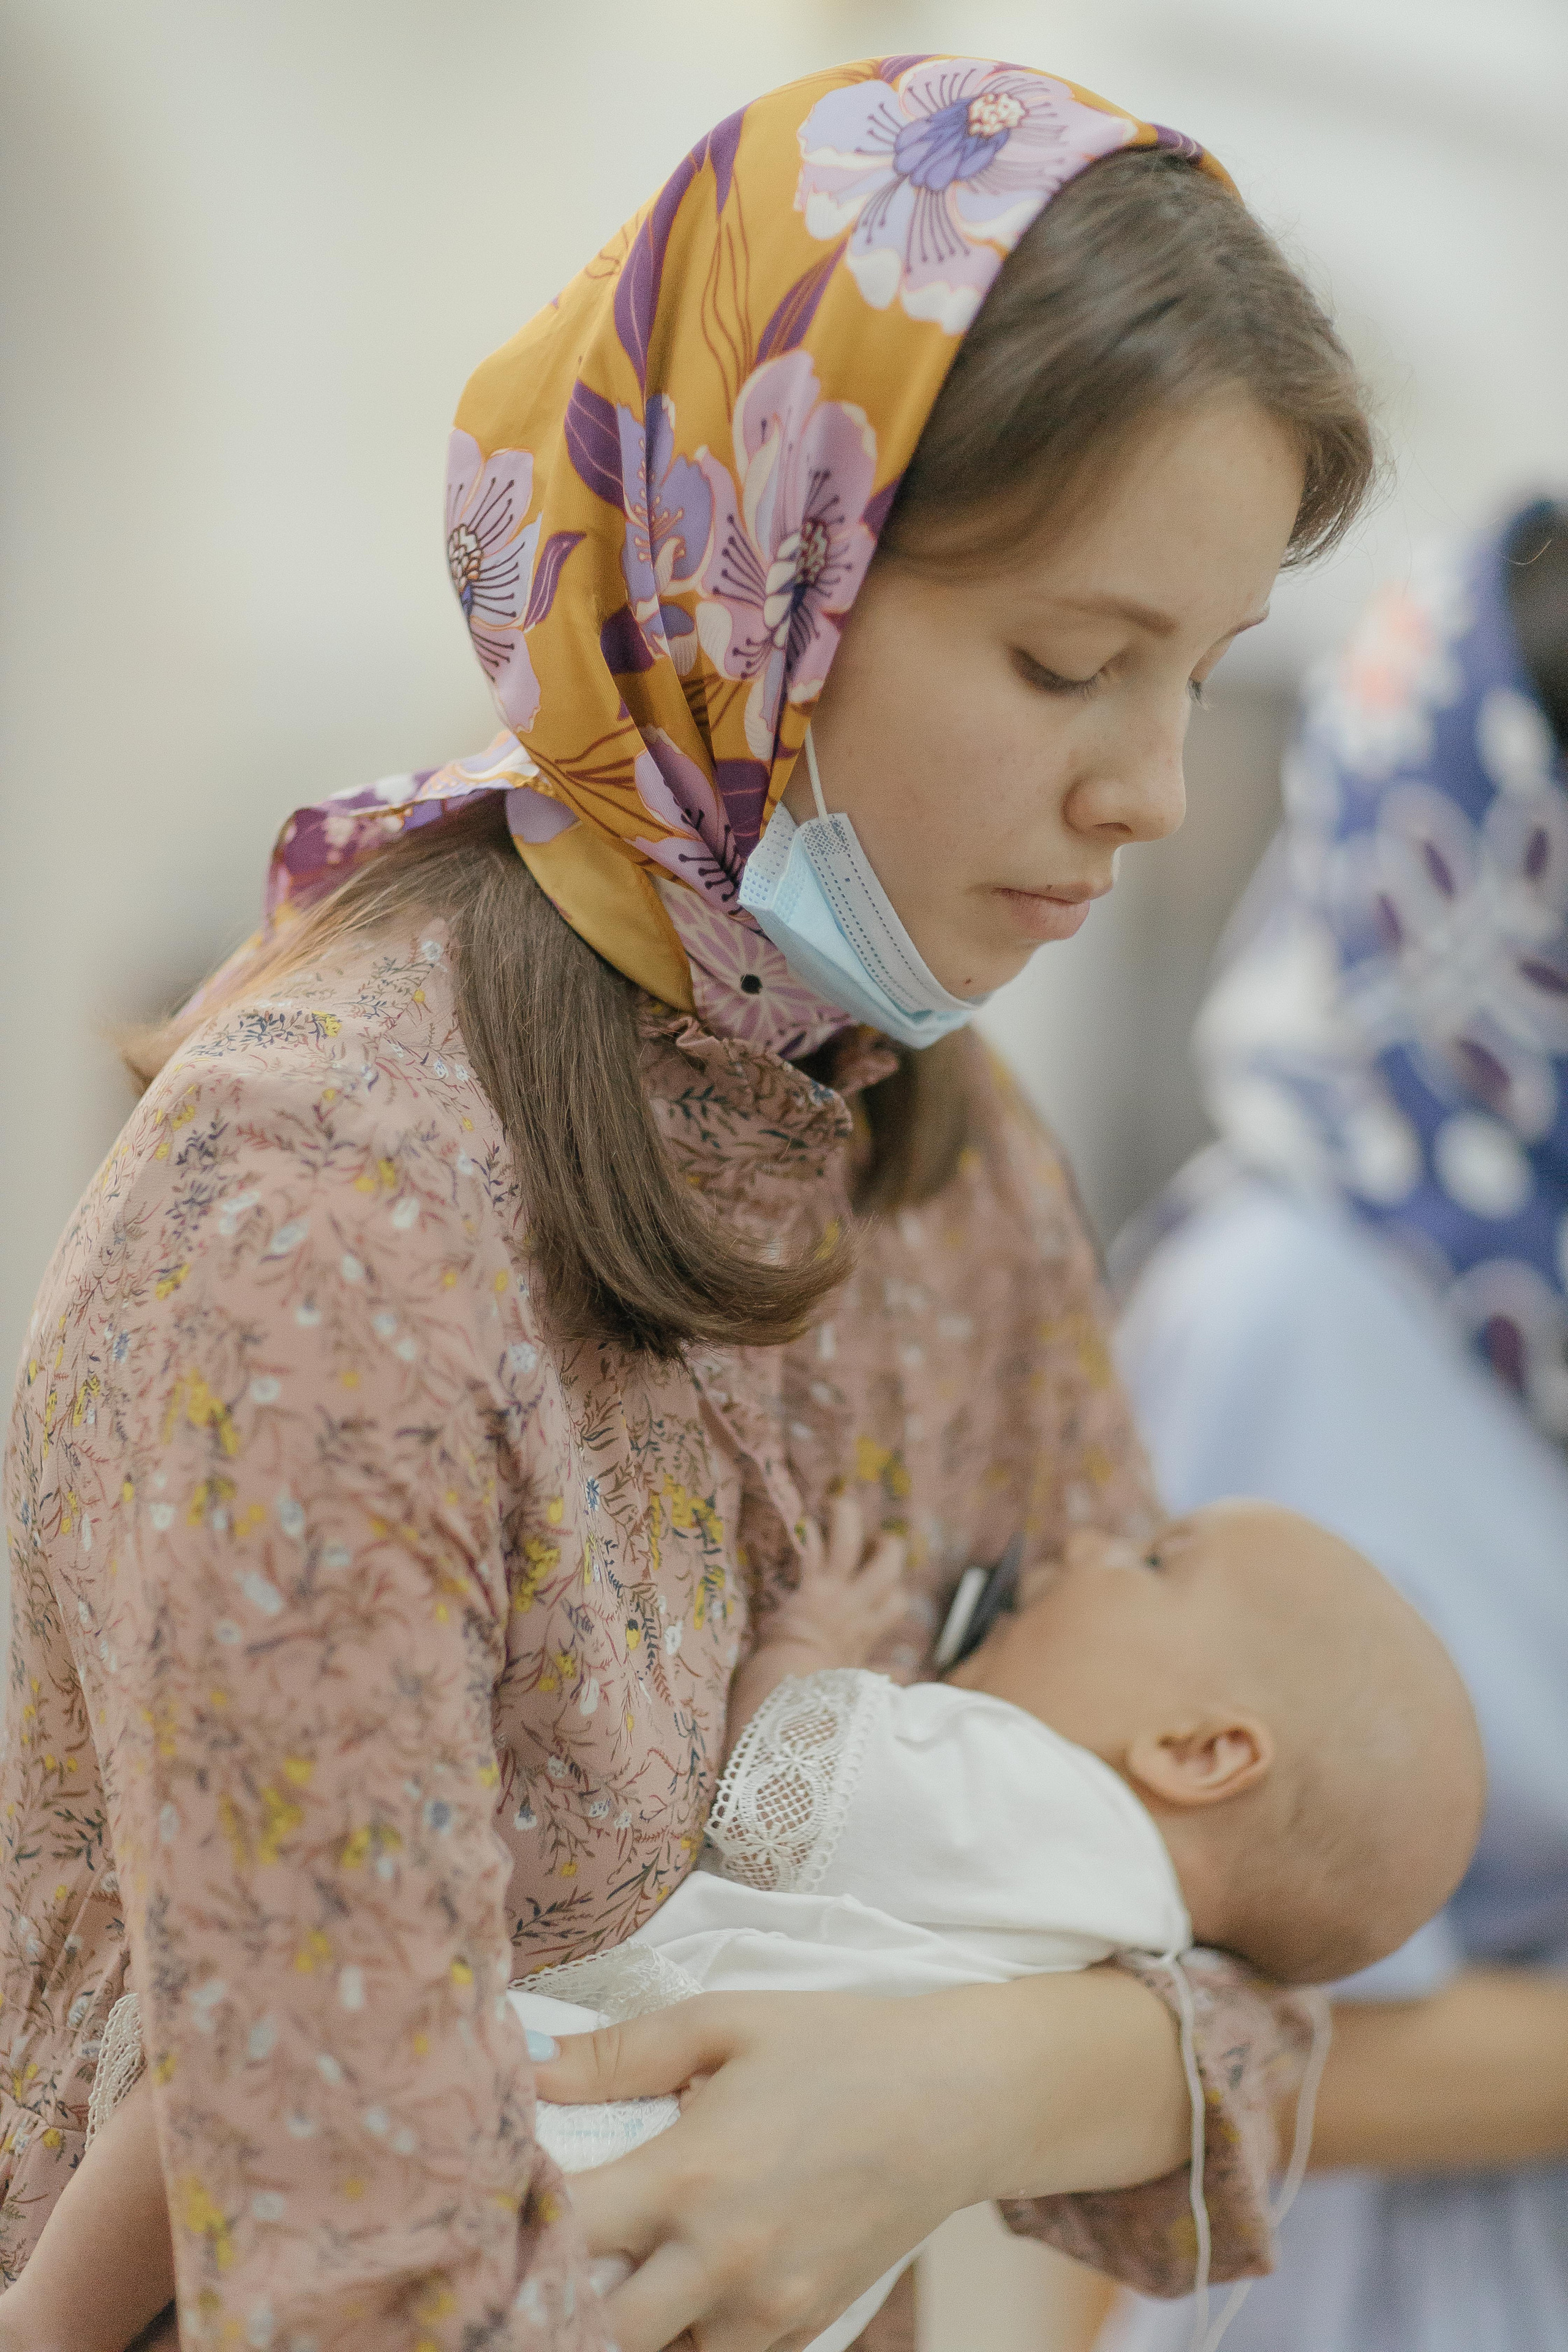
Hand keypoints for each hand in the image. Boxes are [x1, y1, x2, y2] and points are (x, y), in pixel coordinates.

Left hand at [537, 1971, 1188, 2351]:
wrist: (958, 2100)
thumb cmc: (837, 2045)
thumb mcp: (724, 2022)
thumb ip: (619, 2053)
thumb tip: (525, 2065)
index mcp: (688, 2175)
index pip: (565, 2232)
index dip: (521, 2221)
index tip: (498, 2200)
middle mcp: (720, 2258)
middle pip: (595, 2329)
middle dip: (559, 2299)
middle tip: (542, 2259)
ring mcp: (765, 2307)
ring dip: (624, 2320)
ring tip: (613, 2268)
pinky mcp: (803, 2329)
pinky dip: (689, 2333)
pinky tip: (682, 2281)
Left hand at [770, 1495, 907, 1670]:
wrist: (793, 1687)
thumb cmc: (820, 1687)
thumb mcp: (856, 1681)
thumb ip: (881, 1675)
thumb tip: (907, 1677)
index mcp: (867, 1630)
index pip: (895, 1603)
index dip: (893, 1592)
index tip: (886, 1588)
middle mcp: (855, 1607)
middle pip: (885, 1568)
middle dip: (887, 1548)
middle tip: (878, 1538)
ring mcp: (833, 1594)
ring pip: (848, 1545)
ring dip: (847, 1520)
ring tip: (842, 1501)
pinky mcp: (809, 1588)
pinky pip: (813, 1551)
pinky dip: (812, 1534)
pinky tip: (808, 1519)